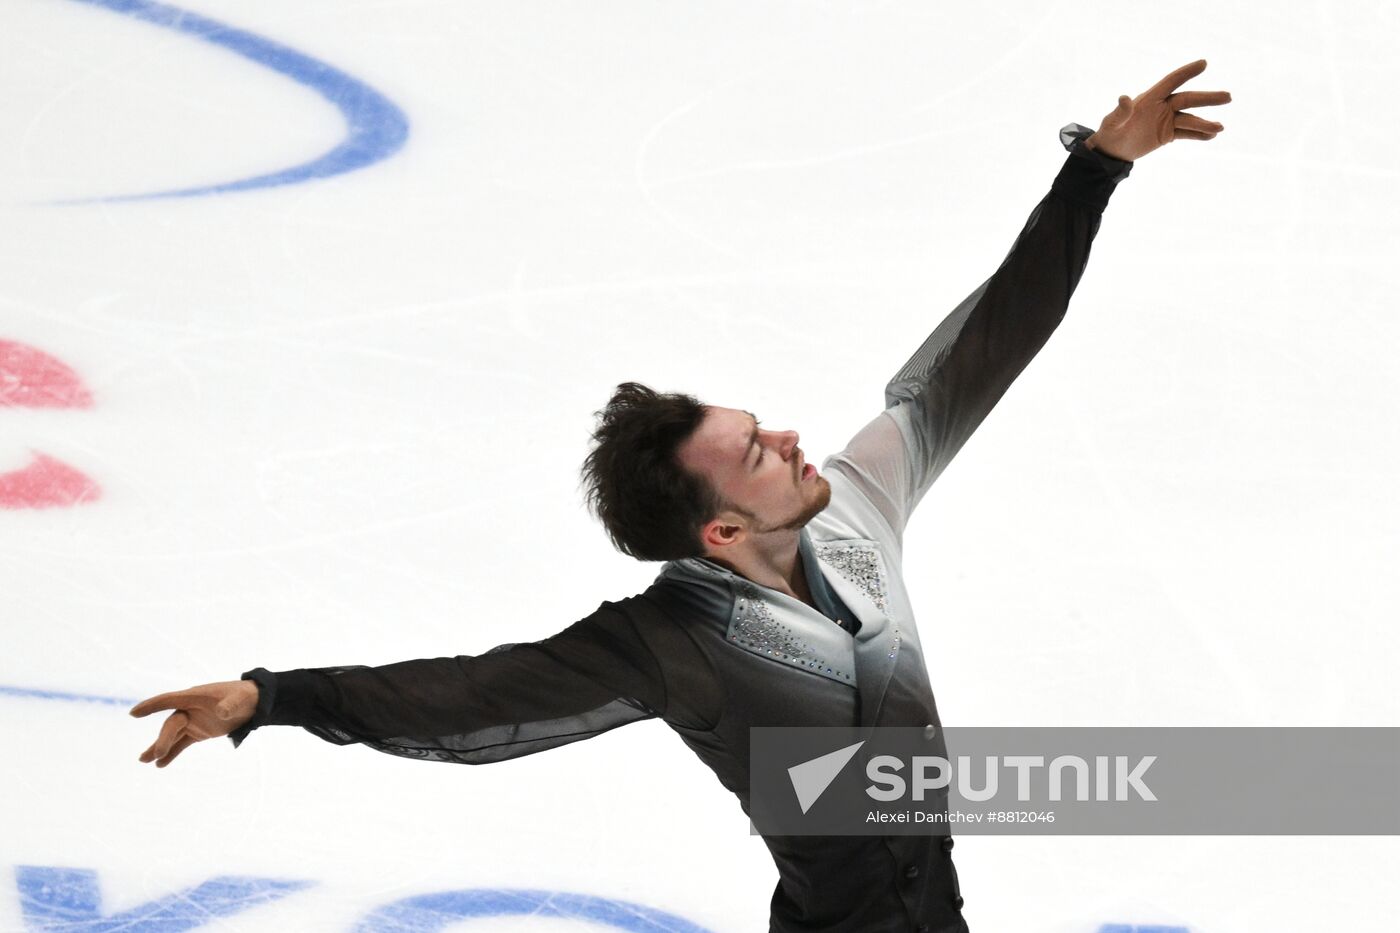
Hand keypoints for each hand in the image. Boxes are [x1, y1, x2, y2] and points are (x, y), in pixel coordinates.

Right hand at [130, 680, 258, 767]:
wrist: (254, 703)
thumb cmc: (244, 696)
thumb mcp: (239, 699)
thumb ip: (230, 705)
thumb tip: (222, 712)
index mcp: (194, 696)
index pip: (168, 700)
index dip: (151, 706)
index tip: (133, 713)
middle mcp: (189, 709)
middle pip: (171, 725)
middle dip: (162, 739)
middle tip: (155, 755)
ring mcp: (193, 721)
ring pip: (172, 736)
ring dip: (159, 748)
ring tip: (144, 760)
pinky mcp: (199, 732)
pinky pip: (182, 744)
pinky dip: (172, 754)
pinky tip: (160, 765)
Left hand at [1085, 59, 1231, 161]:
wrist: (1111, 151)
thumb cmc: (1109, 133)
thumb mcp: (1112, 124)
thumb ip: (1120, 112)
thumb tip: (1124, 98)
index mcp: (1149, 98)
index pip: (1171, 81)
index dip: (1187, 72)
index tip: (1204, 63)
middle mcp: (1162, 107)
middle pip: (1188, 100)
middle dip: (1207, 99)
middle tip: (1228, 97)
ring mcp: (1166, 120)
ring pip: (1190, 120)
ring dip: (1205, 123)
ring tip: (1220, 128)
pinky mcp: (1168, 134)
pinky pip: (1186, 133)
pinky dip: (1199, 135)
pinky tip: (1212, 136)